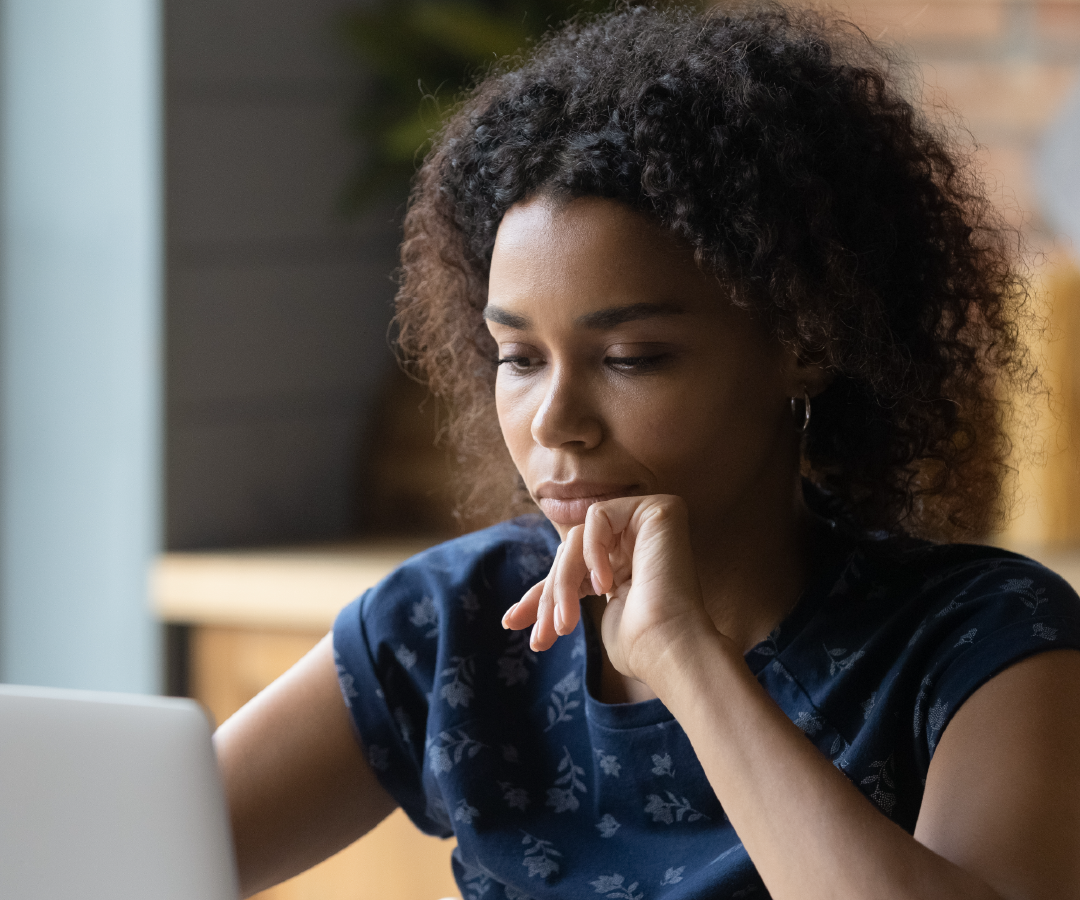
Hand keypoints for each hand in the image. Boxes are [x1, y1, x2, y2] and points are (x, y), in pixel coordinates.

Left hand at [502, 494, 715, 683]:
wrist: (668, 650)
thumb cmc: (637, 646)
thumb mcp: (583, 617)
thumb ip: (560, 598)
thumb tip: (514, 613)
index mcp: (626, 567)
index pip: (571, 569)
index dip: (541, 594)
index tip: (512, 622)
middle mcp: (638, 542)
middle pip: (571, 552)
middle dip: (550, 593)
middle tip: (543, 635)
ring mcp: (649, 524)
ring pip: (578, 537)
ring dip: (563, 581)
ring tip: (566, 622)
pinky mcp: (658, 510)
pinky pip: (599, 516)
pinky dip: (593, 550)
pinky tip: (605, 584)